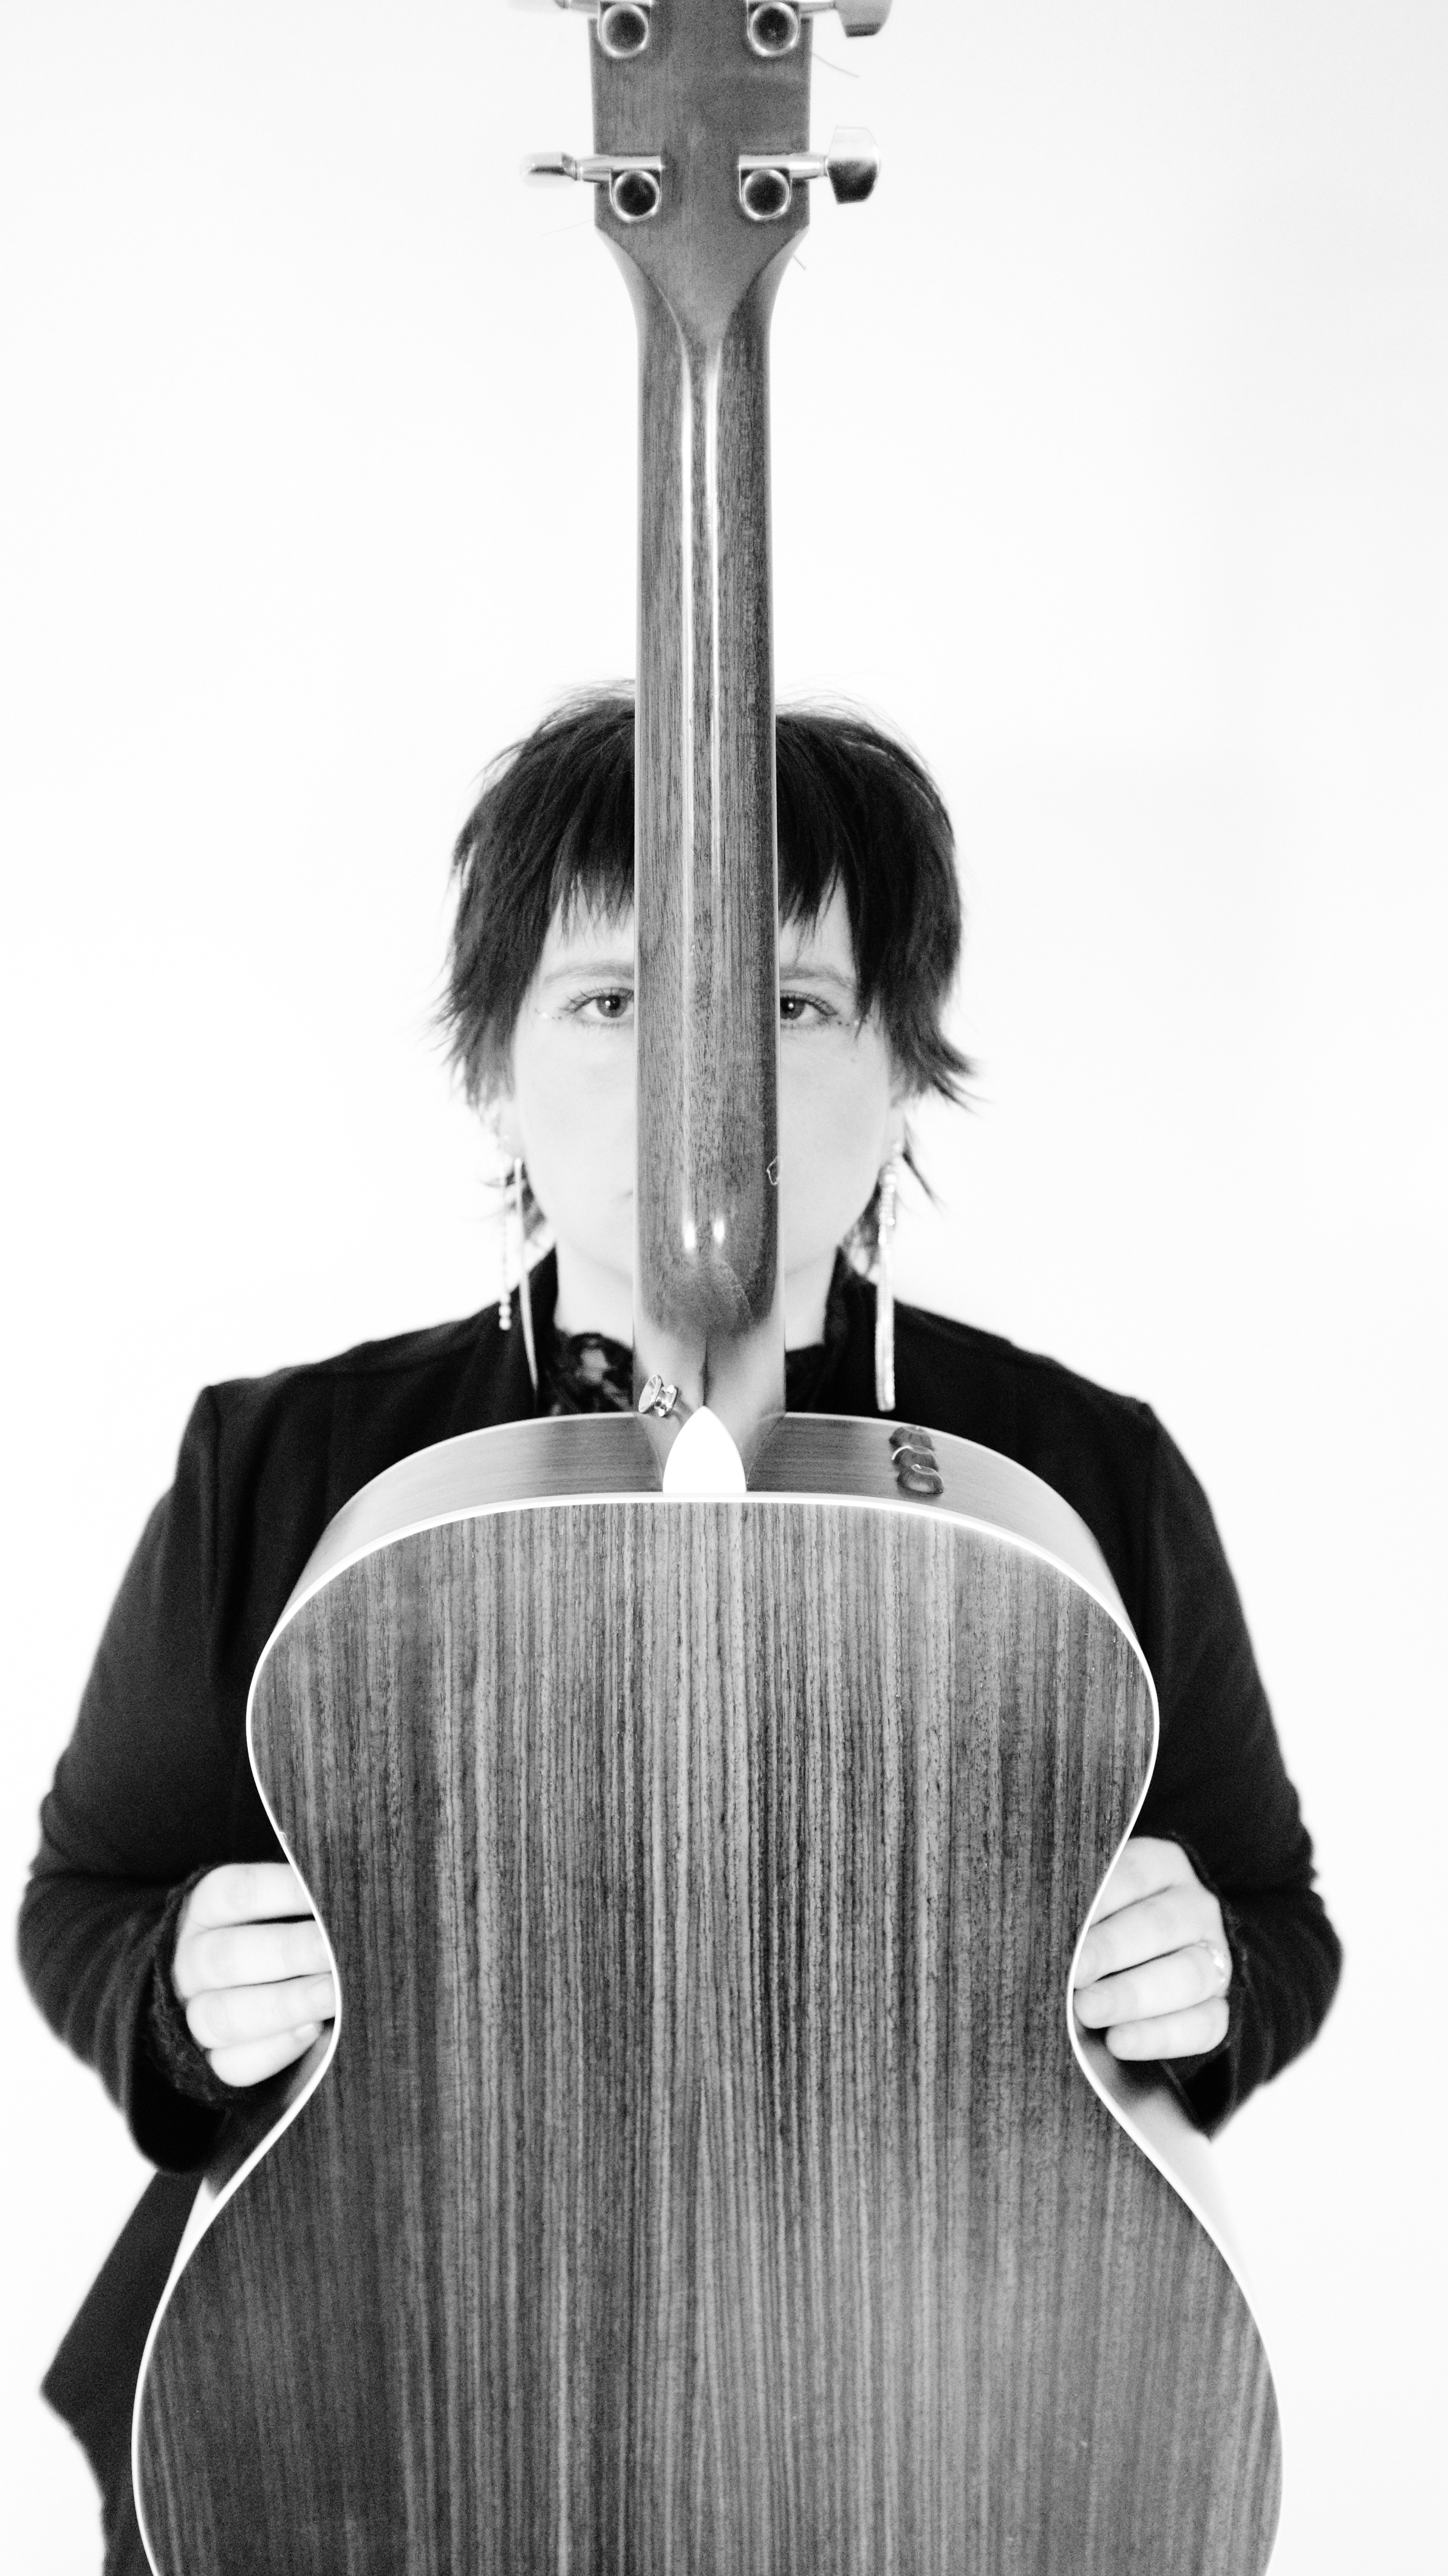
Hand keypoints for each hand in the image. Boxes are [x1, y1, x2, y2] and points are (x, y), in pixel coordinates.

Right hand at [172, 1861, 336, 2088]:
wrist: (244, 1988)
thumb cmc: (282, 1932)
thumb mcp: (284, 1908)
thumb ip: (310, 1906)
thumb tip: (348, 1902)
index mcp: (206, 1910)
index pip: (236, 1893)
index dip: (284, 1890)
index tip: (330, 1893)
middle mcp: (193, 1960)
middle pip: (228, 1957)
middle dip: (289, 1952)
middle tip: (335, 1950)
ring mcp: (194, 2013)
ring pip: (224, 2016)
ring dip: (286, 2005)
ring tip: (335, 1995)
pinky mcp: (209, 2060)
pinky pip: (232, 2065)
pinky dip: (275, 2051)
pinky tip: (313, 2032)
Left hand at [1072, 1836, 1231, 2062]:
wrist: (1139, 1962)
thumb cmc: (1095, 1921)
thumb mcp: (1084, 1900)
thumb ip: (1066, 1906)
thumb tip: (1034, 1929)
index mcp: (1162, 1866)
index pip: (1133, 1874)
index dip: (1099, 1899)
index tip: (1065, 1925)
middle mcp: (1194, 1908)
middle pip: (1160, 1925)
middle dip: (1112, 1950)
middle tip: (1073, 1973)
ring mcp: (1213, 1958)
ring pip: (1188, 1975)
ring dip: (1134, 1996)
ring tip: (1088, 2011)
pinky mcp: (1217, 2006)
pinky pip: (1204, 2024)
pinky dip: (1160, 2037)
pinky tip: (1119, 2042)